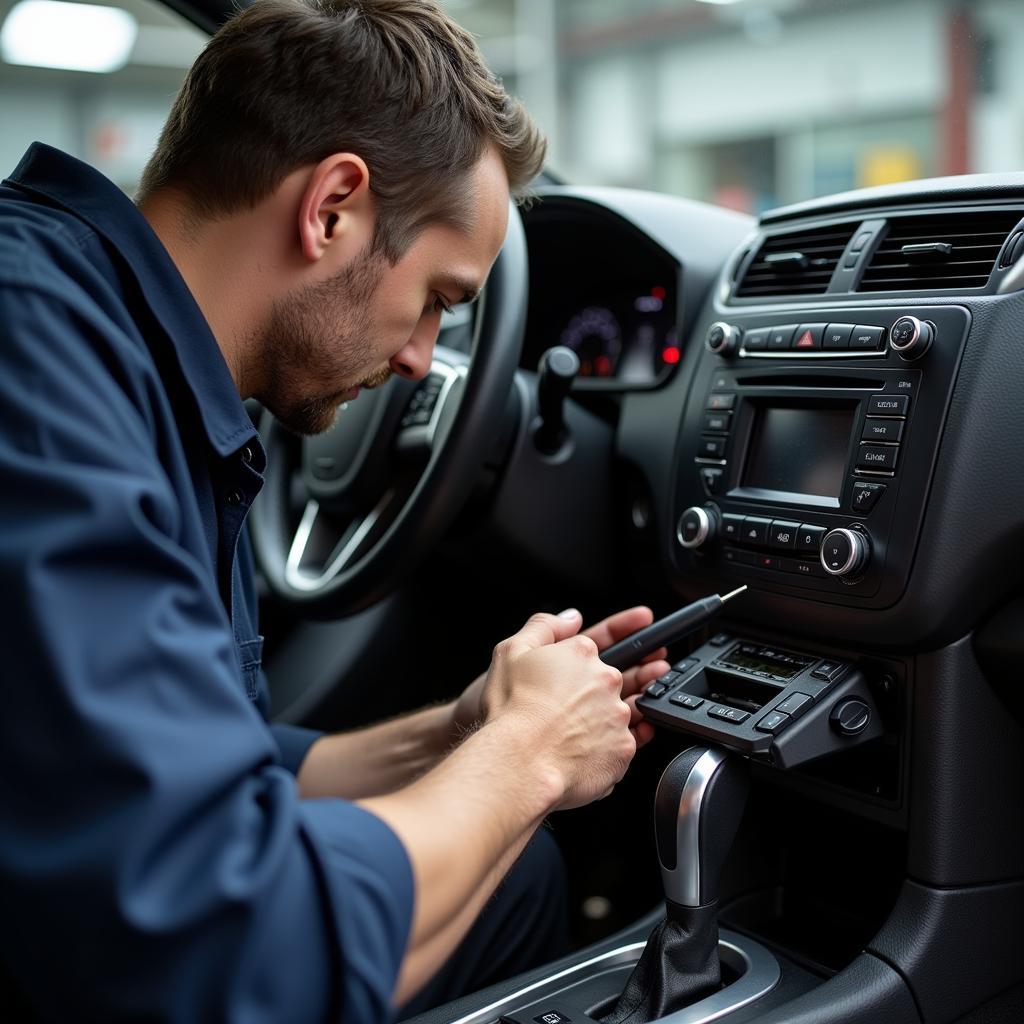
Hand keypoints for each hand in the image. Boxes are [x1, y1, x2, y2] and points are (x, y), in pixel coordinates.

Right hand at [481, 609, 635, 809]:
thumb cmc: (511, 710)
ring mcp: (618, 715)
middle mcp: (606, 680)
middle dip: (596, 693)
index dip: (577, 665)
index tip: (571, 679)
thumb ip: (544, 626)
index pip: (589, 649)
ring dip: (602, 722)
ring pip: (617, 714)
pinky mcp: (623, 749)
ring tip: (574, 738)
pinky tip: (581, 755)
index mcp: (581, 653)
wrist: (518, 762)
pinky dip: (605, 751)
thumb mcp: (511, 651)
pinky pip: (620, 747)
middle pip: (611, 680)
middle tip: (572, 711)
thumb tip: (570, 617)